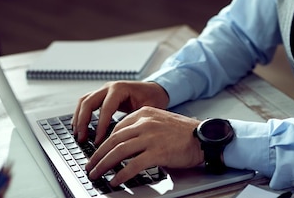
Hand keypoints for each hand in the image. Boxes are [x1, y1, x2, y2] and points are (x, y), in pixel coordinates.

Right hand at [72, 80, 168, 144]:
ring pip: (84, 101)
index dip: (100, 126)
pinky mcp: (102, 96)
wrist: (156, 89)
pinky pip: (86, 103)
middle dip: (83, 121)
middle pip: (88, 102)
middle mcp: (109, 87)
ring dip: (78, 118)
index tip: (98, 141)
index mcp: (120, 88)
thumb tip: (125, 140)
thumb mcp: (148, 109)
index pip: (105, 108)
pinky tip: (80, 128)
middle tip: (81, 138)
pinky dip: (81, 115)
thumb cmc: (153, 98)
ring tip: (78, 135)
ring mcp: (104, 90)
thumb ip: (135, 121)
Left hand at [85, 106, 203, 186]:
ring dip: (104, 165)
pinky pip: (132, 165)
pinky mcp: (157, 152)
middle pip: (114, 139)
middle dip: (98, 154)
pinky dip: (121, 174)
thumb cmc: (184, 132)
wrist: (203, 137)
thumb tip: (125, 142)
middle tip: (90, 165)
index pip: (117, 128)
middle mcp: (145, 123)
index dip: (105, 142)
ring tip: (96, 174)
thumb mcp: (161, 121)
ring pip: (119, 152)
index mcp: (145, 113)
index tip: (99, 152)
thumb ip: (143, 127)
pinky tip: (115, 181)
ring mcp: (151, 138)